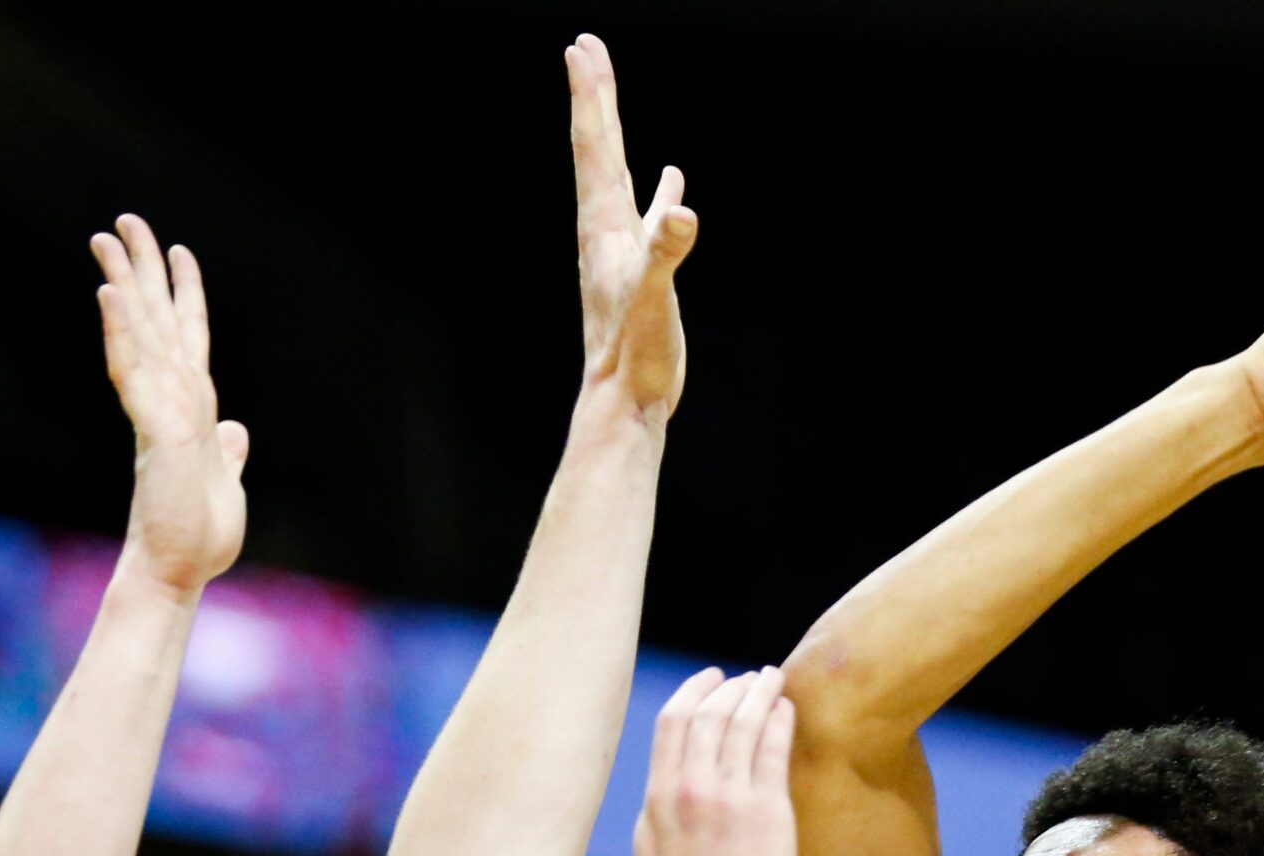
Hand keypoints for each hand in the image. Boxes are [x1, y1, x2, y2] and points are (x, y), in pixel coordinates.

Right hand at [92, 214, 250, 593]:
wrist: (179, 572)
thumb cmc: (197, 535)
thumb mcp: (225, 482)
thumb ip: (227, 450)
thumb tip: (236, 430)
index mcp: (192, 408)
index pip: (189, 338)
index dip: (186, 294)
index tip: (179, 252)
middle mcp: (172, 399)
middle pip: (156, 320)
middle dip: (143, 269)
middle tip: (124, 220)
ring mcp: (159, 410)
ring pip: (139, 333)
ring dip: (124, 283)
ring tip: (105, 238)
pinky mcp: (153, 429)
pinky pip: (133, 371)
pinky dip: (122, 332)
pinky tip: (109, 294)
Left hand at [567, 34, 697, 417]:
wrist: (624, 400)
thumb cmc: (634, 355)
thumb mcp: (653, 299)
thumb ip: (664, 252)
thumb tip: (681, 210)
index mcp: (604, 227)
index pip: (595, 147)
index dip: (591, 97)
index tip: (581, 49)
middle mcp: (606, 231)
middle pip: (597, 149)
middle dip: (593, 97)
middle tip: (584, 47)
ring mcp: (624, 249)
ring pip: (617, 175)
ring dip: (614, 133)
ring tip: (609, 96)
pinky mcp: (645, 272)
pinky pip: (650, 216)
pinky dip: (658, 191)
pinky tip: (671, 179)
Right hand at [634, 667, 798, 855]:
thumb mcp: (652, 845)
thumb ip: (661, 800)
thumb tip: (672, 766)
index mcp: (658, 796)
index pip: (673, 720)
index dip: (695, 690)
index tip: (713, 678)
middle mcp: (690, 790)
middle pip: (709, 712)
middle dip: (731, 685)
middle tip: (748, 677)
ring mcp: (729, 799)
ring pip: (743, 722)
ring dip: (760, 693)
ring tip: (773, 680)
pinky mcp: (767, 811)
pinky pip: (773, 748)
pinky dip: (779, 720)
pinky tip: (787, 710)